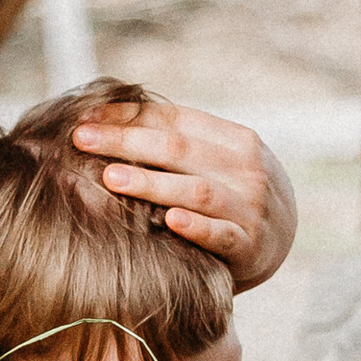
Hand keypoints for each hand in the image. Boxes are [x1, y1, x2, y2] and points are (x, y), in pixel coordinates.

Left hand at [67, 96, 295, 283]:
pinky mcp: (250, 245)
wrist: (278, 240)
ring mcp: (250, 206)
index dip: (128, 116)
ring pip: (196, 190)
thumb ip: (176, 143)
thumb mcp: (216, 160)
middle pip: (178, 148)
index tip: (84, 118)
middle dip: (126, 142)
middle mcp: (246, 167)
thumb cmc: (230, 194)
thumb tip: (103, 119)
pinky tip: (169, 221)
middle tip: (81, 140)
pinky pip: (221, 234)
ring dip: (151, 183)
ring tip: (110, 177)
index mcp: (233, 138)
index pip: (174, 119)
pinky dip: (197, 227)